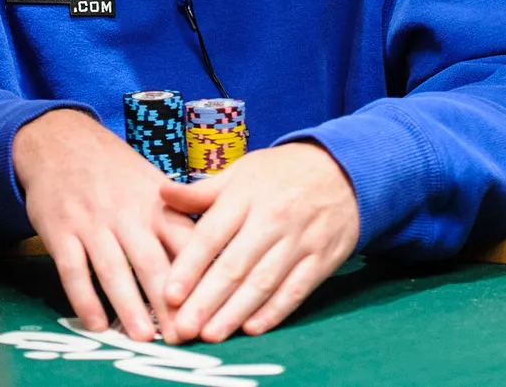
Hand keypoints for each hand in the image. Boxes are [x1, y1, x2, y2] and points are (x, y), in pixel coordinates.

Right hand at [14, 109, 194, 342]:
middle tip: (183, 336)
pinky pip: (73, 270)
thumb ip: (180, 218)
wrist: (60, 140)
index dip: (200, 277)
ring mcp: (92, 223)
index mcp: (157, 204)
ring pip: (113, 270)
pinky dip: (84, 298)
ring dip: (129, 305)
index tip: (214, 308)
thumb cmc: (115, 170)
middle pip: (151, 262)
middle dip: (168, 303)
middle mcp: (127, 214)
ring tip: (144, 337)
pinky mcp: (61, 231)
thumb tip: (216, 253)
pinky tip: (96, 324)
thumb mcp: (153, 183)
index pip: (185, 243)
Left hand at [159, 142, 359, 342]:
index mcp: (246, 194)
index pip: (212, 234)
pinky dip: (274, 311)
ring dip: (235, 312)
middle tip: (185, 326)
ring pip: (263, 282)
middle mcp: (272, 218)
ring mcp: (300, 240)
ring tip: (211, 334)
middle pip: (235, 265)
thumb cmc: (282, 173)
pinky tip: (252, 327)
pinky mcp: (322, 259)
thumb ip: (202, 191)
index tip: (170, 294)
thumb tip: (162, 195)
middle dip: (207, 300)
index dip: (190, 266)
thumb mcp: (241, 172)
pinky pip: (296, 289)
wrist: (343, 170)